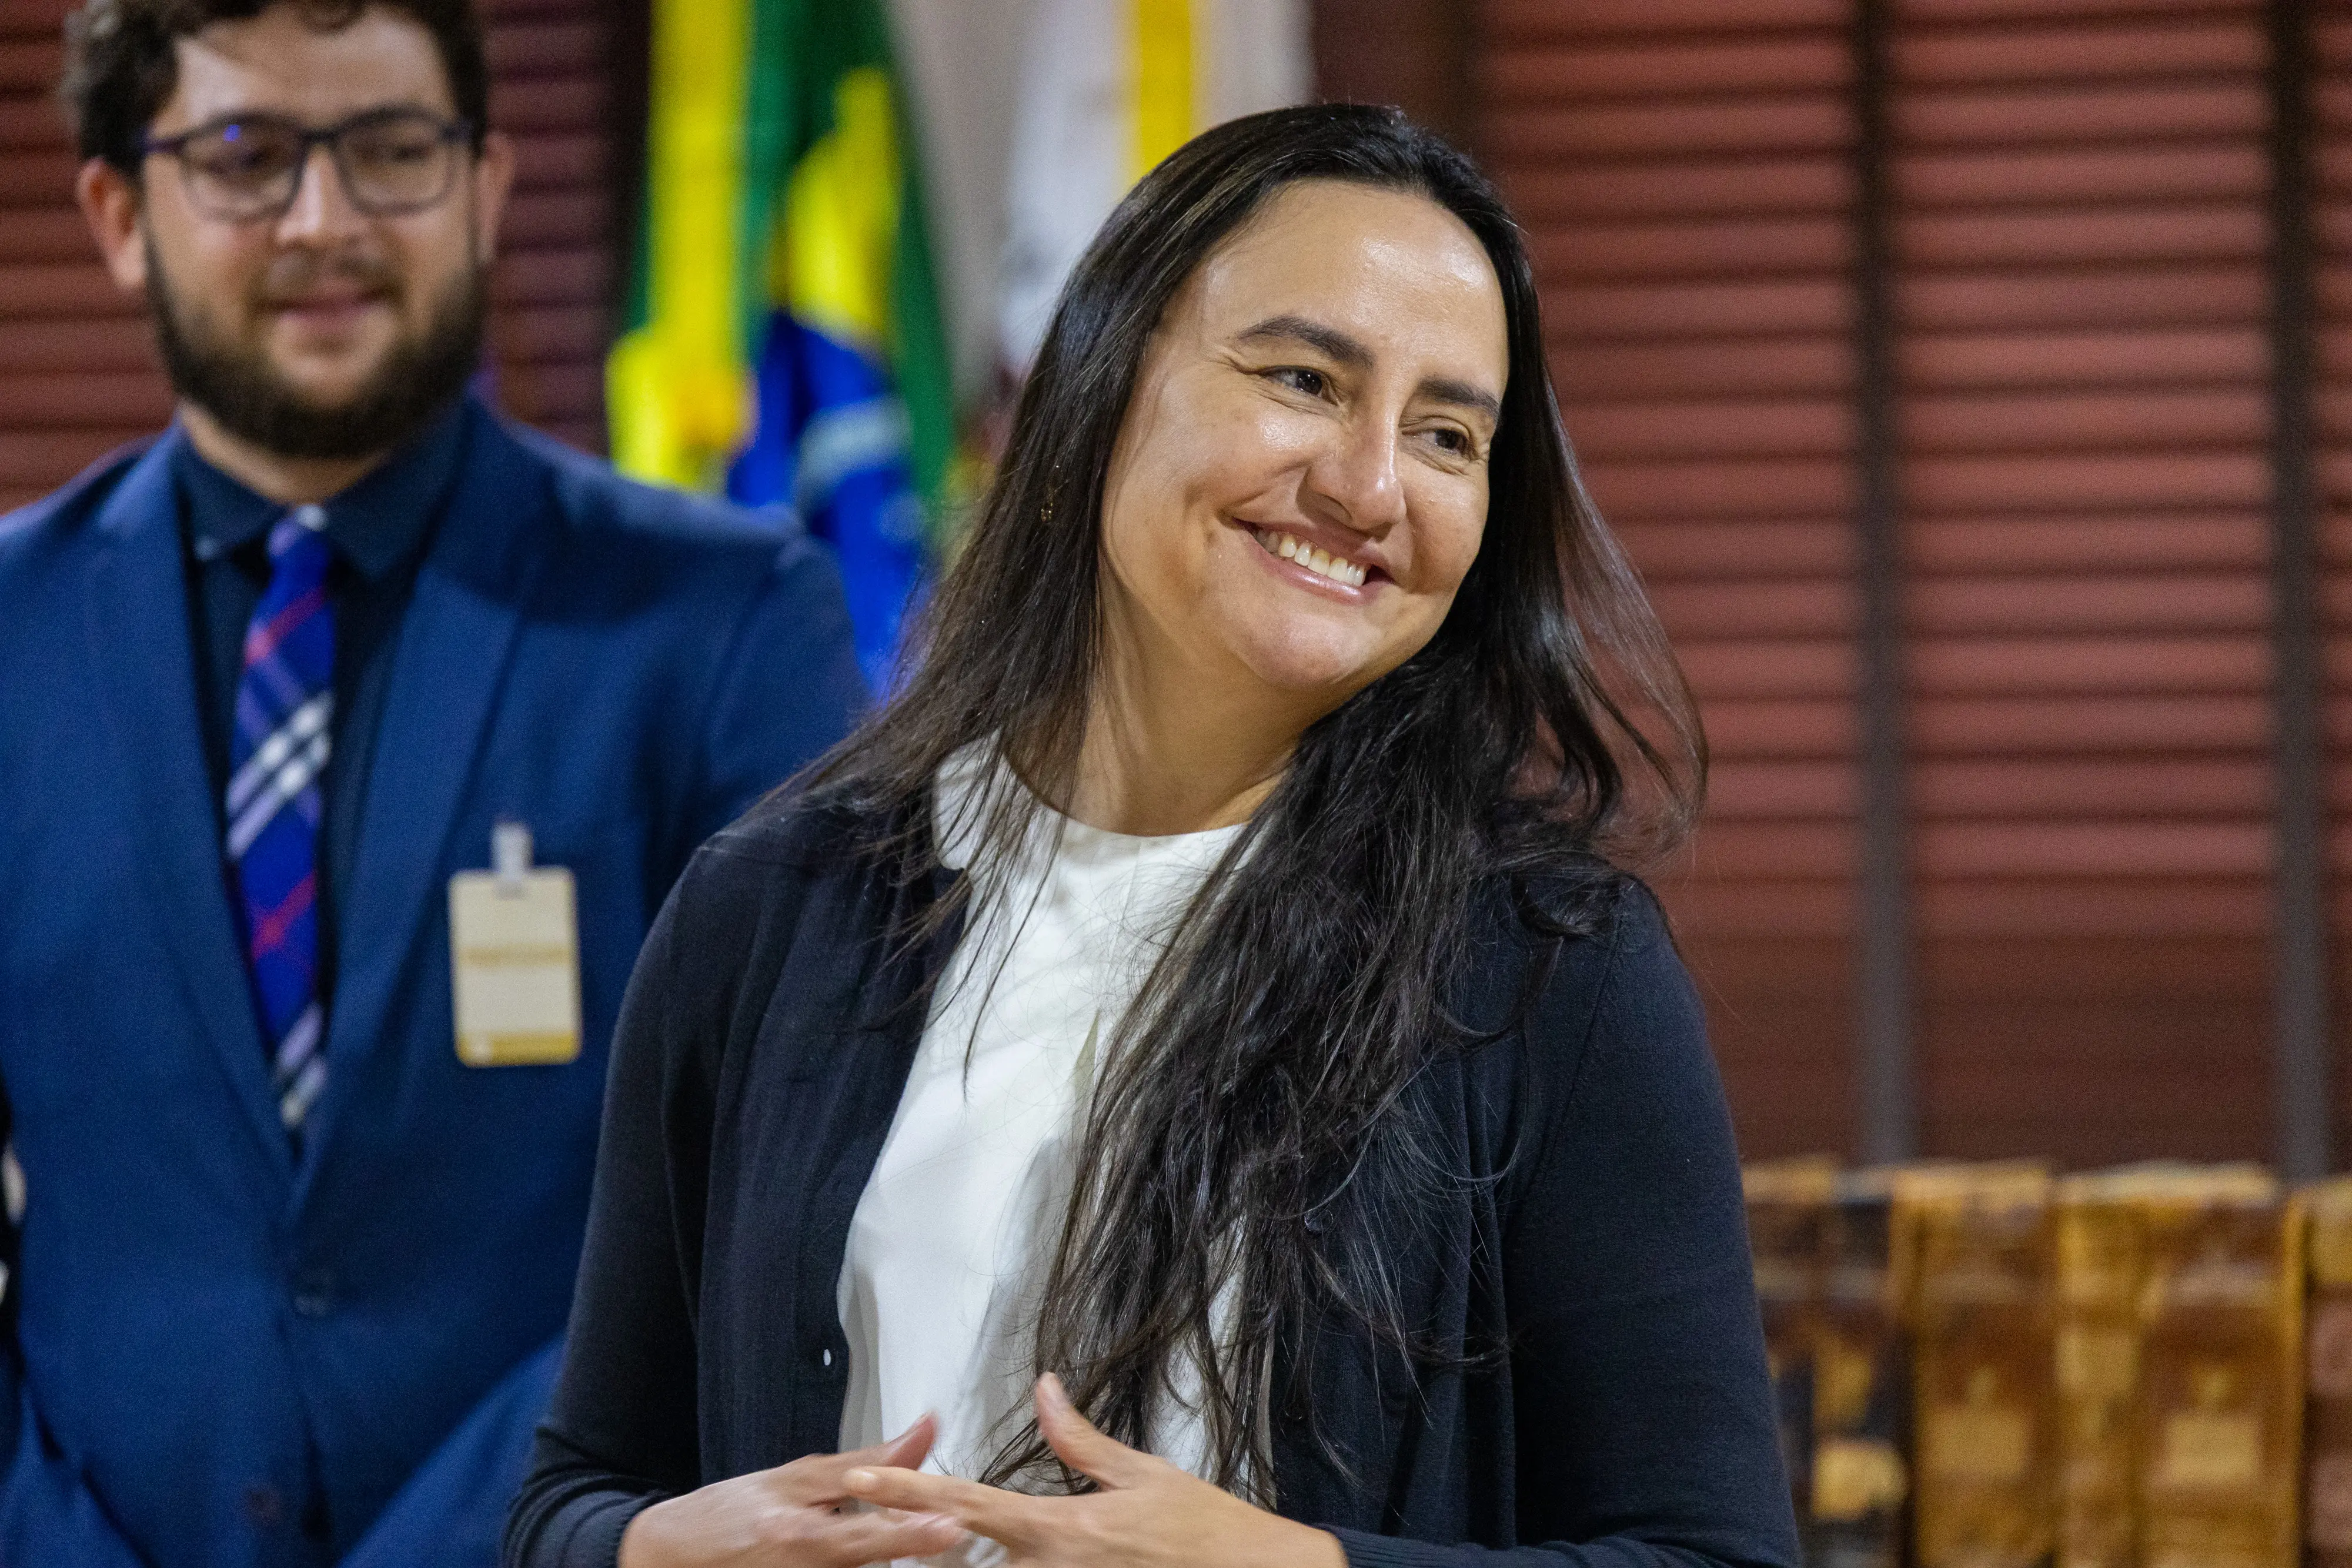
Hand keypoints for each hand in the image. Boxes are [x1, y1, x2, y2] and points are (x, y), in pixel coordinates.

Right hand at [618, 1416, 967, 1566]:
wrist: (673, 1557)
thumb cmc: (730, 1514)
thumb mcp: (795, 1478)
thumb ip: (863, 1462)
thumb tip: (923, 1430)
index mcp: (801, 1539)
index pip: (867, 1537)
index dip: (911, 1534)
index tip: (950, 1526)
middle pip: (871, 1561)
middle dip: (906, 1541)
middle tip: (937, 1526)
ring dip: (882, 1550)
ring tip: (899, 1532)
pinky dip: (856, 1561)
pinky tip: (860, 1547)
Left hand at [842, 1375, 1346, 1567]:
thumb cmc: (1204, 1532)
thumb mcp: (1141, 1474)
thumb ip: (1079, 1440)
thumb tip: (1045, 1390)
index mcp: (1057, 1530)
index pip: (963, 1505)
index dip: (904, 1491)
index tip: (859, 1482)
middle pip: (965, 1558)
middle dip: (930, 1539)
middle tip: (889, 1511)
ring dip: (976, 1560)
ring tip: (959, 1534)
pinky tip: (1027, 1555)